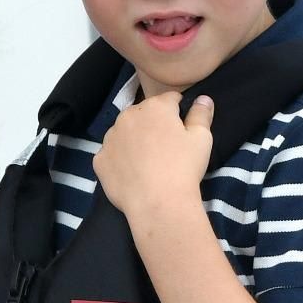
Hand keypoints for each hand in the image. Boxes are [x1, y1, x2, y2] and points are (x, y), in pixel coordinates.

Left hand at [94, 92, 213, 217]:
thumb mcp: (201, 138)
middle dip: (154, 124)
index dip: (179, 112)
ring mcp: (110, 137)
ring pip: (125, 132)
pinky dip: (120, 159)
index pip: (170, 99)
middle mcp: (128, 115)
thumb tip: (203, 98)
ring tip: (148, 162)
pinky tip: (133, 174)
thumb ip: (201, 114)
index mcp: (155, 106)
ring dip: (134, 139)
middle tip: (166, 148)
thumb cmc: (184, 167)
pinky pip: (112, 153)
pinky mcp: (99, 159)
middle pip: (144, 113)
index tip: (183, 129)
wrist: (158, 204)